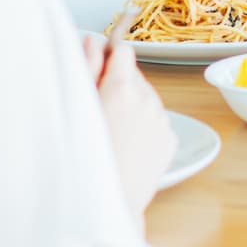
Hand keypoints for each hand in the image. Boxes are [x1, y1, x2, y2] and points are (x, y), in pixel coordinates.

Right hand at [94, 41, 173, 219]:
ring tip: (110, 130)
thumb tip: (92, 40)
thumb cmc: (79, 159)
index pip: (122, 51)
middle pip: (135, 75)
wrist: (105, 205)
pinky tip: (126, 144)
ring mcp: (163, 121)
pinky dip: (145, 126)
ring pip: (148, 98)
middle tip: (98, 107)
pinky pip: (158, 121)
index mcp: (121, 89)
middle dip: (118, 82)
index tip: (98, 68)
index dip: (108, 57)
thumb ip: (86, 69)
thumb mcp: (75, 108)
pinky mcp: (171, 141)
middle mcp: (149, 101)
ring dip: (132, 104)